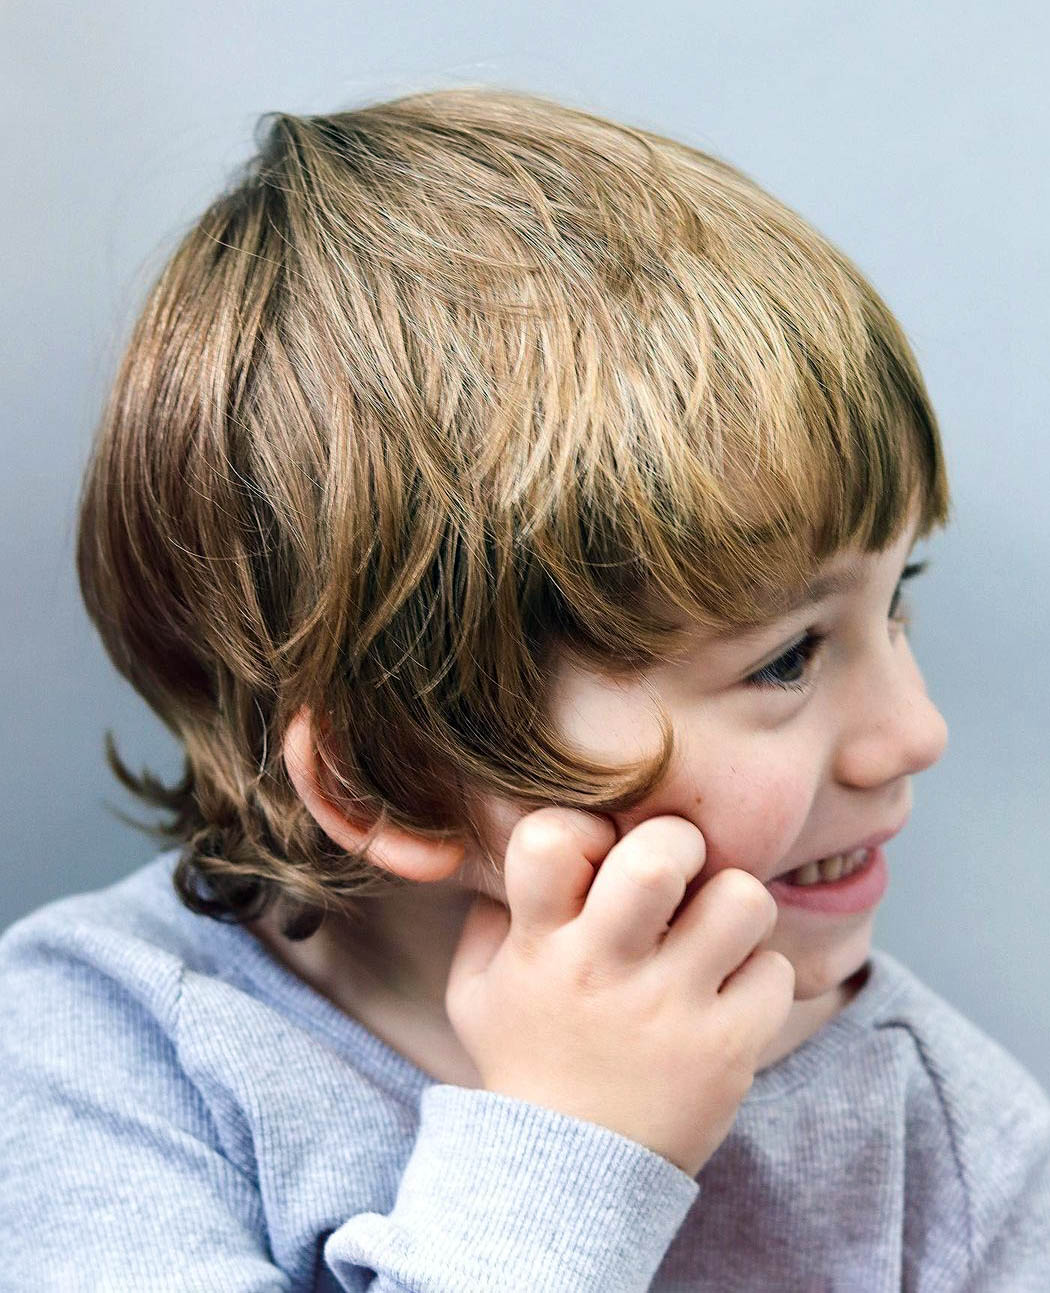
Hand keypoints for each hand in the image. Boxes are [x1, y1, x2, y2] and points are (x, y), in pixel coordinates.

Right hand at [445, 807, 794, 1177]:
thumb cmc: (526, 1063)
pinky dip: (759, 975)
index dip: (582, 828)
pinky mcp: (727, 1049)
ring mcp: (670, 1010)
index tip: (597, 857)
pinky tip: (729, 992)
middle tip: (679, 874)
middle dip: (679, 844)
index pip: (551, 838)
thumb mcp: (476, 990)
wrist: (569, 1178)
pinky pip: (775, 971)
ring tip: (715, 930)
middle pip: (660, 855)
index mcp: (540, 945)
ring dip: (734, 904)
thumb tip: (537, 850)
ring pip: (741, 900)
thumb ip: (492, 915)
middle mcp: (604, 970)